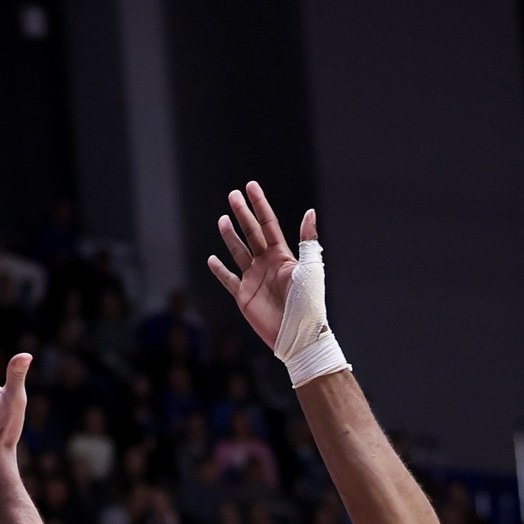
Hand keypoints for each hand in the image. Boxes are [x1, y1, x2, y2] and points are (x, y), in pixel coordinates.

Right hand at [207, 182, 313, 350]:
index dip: (259, 205)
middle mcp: (266, 264)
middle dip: (242, 214)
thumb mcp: (310, 270)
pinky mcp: (243, 297)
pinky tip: (212, 258)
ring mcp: (253, 279)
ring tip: (223, 219)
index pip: (268, 224)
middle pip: (251, 233)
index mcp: (282, 256)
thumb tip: (310, 212)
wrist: (298, 337)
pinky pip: (228, 279)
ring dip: (230, 236)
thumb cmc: (308, 304)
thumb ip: (308, 241)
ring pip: (238, 252)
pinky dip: (219, 270)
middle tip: (232, 195)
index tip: (250, 186)